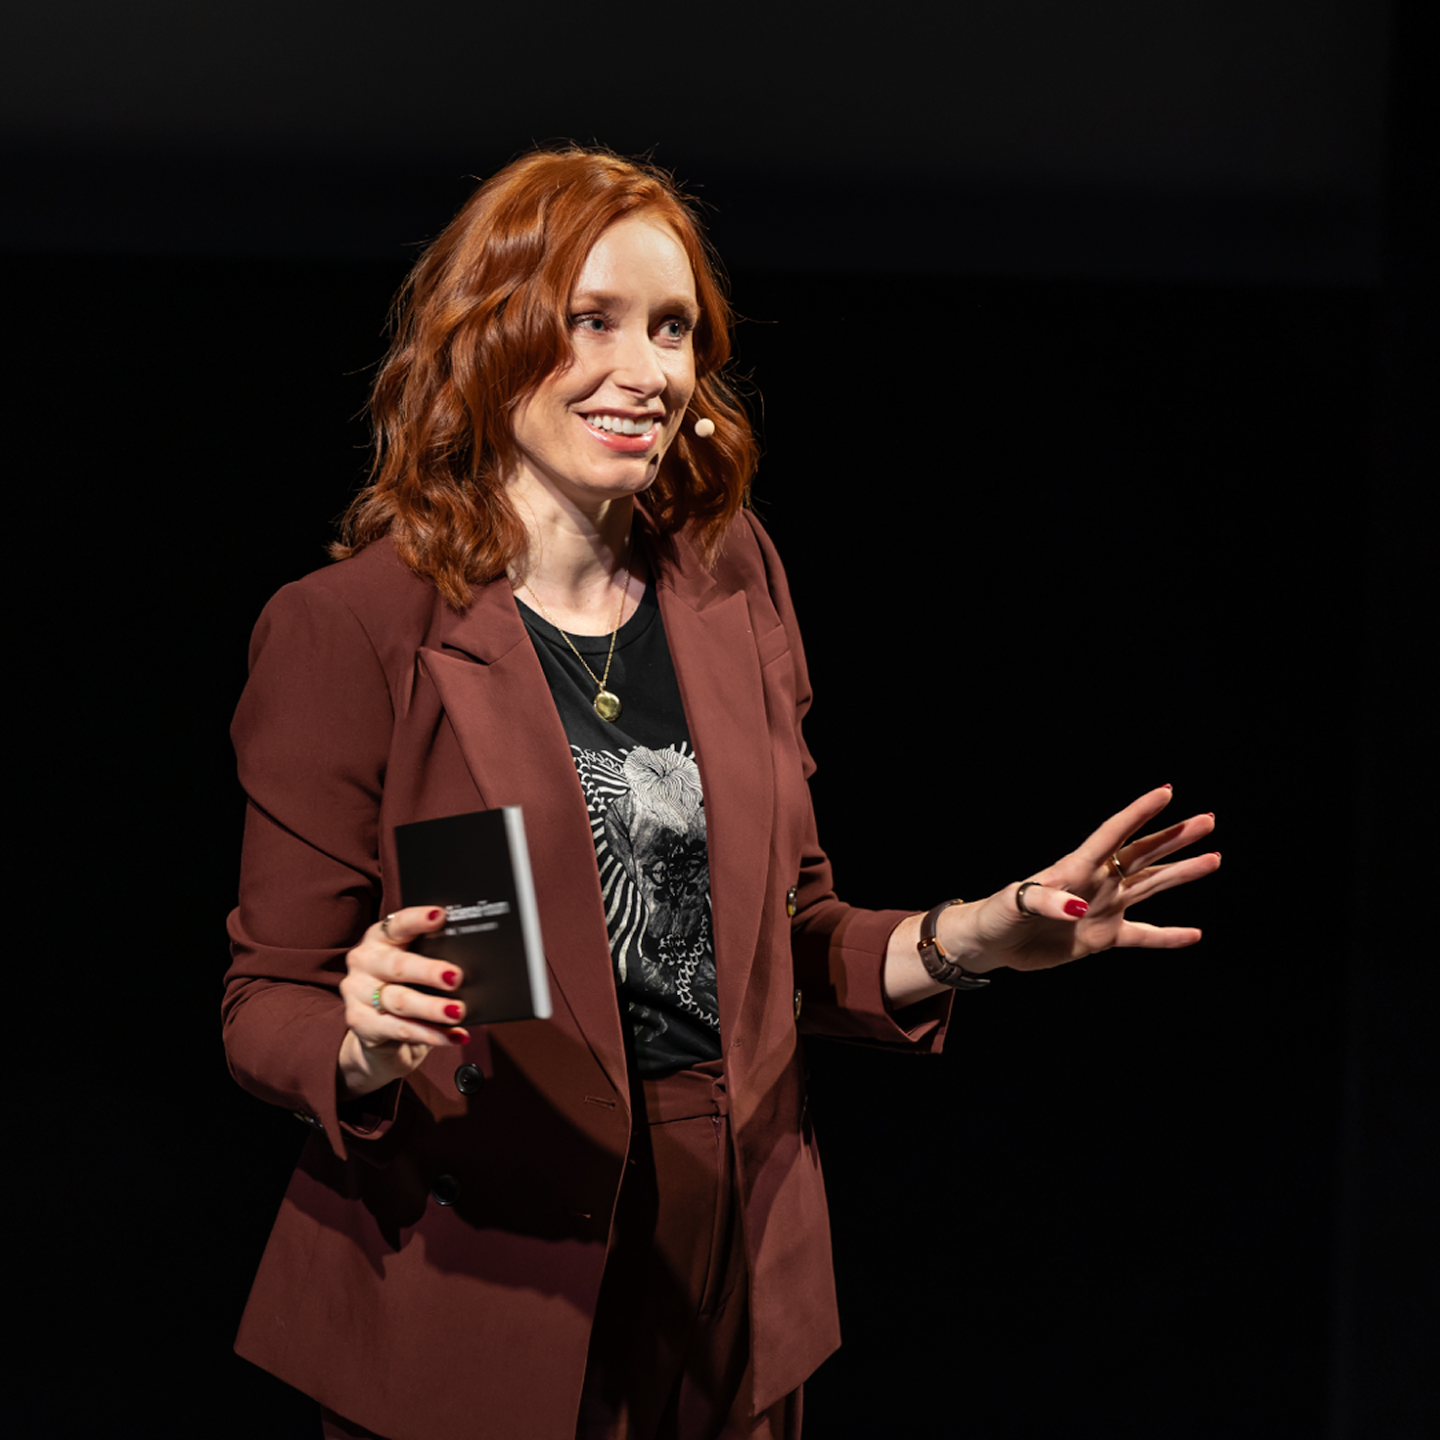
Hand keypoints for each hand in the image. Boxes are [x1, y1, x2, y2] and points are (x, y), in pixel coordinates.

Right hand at [337, 905, 468, 1098]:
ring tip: (458, 1012)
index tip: (440, 915)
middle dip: (429, 971)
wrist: (379, 1035)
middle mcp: (365, 961)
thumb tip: (476, 959)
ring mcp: (358, 993)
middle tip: (456, 977)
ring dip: (433, 1008)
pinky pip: (400, 1029)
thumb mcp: (418, 969)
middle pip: (399, 965)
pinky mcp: (360, 1023)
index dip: (418, 920)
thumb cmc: (406, 990)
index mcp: (380, 938)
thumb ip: (435, 957)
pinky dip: (430, 1034)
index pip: (398, 924)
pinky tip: (452, 1036)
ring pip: (400, 1000)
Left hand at [935, 786, 1219, 975]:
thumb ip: (1044, 900)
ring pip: (1152, 886)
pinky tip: (1196, 934)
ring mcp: (1104, 908)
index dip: (1139, 812)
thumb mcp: (1013, 903)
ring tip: (1214, 858)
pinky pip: (1144, 935)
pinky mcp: (1103, 938)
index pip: (1113, 833)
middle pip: (1143, 854)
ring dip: (1182, 873)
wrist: (993, 943)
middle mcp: (1097, 882)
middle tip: (1207, 820)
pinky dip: (1169, 937)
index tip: (1167, 791)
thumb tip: (1080, 908)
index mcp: (1075, 867)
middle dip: (1174, 837)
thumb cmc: (997, 914)